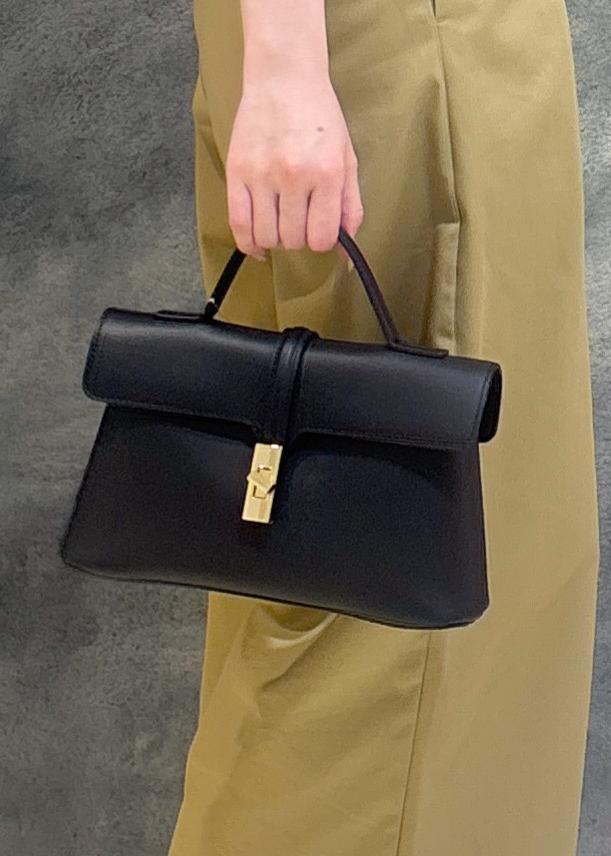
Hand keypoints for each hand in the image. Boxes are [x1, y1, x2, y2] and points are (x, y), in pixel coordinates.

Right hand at [225, 72, 362, 264]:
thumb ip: (350, 206)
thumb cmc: (319, 117)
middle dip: (298, 238)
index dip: (321, 242)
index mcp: (326, 173)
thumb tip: (346, 252)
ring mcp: (262, 174)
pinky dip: (249, 242)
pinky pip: (238, 224)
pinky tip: (258, 244)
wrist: (284, 77)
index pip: (321, 237)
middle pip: (293, 239)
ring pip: (266, 236)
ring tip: (279, 222)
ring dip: (275, 239)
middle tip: (298, 220)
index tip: (318, 232)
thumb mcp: (347, 159)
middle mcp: (294, 175)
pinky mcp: (237, 171)